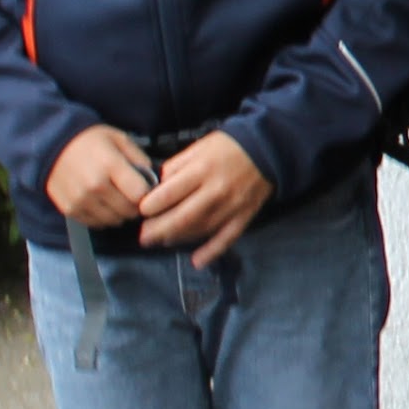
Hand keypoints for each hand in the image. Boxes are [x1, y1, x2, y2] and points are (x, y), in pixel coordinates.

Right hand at [45, 124, 155, 231]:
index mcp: (110, 165)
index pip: (140, 195)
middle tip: (132, 195)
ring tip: (117, 198)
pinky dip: (104, 217)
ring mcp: (81, 200)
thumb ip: (139, 158)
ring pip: (114, 220)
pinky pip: (96, 224)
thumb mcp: (119, 139)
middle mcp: (95, 185)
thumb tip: (153, 180)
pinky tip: (103, 203)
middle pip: (129, 211)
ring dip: (120, 213)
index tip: (145, 189)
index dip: (147, 194)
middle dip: (135, 205)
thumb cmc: (90, 140)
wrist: (52, 145)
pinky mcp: (70, 210)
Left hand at [134, 132, 273, 261]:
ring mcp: (230, 207)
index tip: (140, 211)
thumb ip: (175, 166)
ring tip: (161, 241)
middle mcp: (214, 191)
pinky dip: (211, 252)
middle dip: (157, 230)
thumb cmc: (228, 147)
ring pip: (200, 229)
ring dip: (177, 239)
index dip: (149, 206)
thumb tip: (156, 187)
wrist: (267, 150)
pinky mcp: (243, 217)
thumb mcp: (197, 148)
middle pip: (181, 217)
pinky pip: (226, 238)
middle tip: (144, 236)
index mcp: (200, 170)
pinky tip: (197, 261)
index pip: (168, 194)